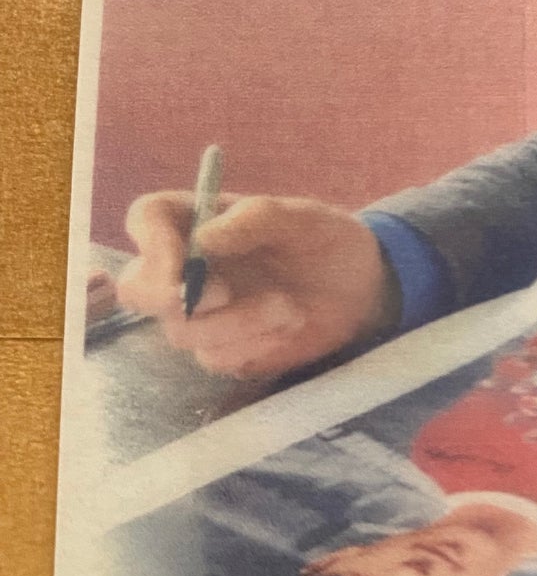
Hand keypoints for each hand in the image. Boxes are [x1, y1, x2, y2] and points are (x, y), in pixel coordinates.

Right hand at [117, 191, 393, 379]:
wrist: (361, 289)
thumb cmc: (325, 240)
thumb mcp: (303, 218)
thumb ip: (255, 219)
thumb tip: (202, 239)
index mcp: (194, 219)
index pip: (146, 219)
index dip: (152, 240)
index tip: (184, 259)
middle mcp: (184, 267)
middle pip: (136, 288)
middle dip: (169, 296)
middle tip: (223, 294)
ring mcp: (198, 313)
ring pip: (181, 330)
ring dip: (239, 322)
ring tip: (292, 307)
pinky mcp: (221, 348)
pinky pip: (215, 357)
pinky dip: (255, 345)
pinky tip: (291, 327)